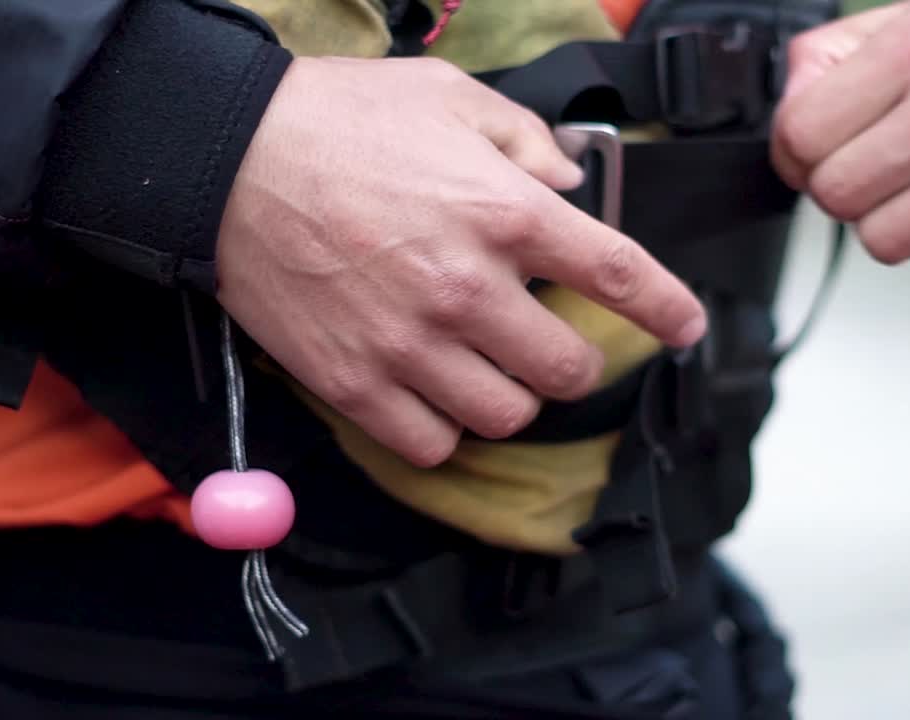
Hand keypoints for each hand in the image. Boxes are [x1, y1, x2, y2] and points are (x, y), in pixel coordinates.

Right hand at [216, 57, 706, 466]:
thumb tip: (570, 183)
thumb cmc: (336, 121)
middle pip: (569, 368)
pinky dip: (444, 428)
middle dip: (573, 359)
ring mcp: (411, 343)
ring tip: (485, 364)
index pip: (619, 274)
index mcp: (504, 211)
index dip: (666, 308)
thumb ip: (524, 141)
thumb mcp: (446, 96)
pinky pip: (433, 444)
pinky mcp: (356, 382)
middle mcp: (468, 286)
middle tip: (550, 341)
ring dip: (510, 394)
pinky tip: (431, 392)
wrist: (223, 158)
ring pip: (507, 414)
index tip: (686, 326)